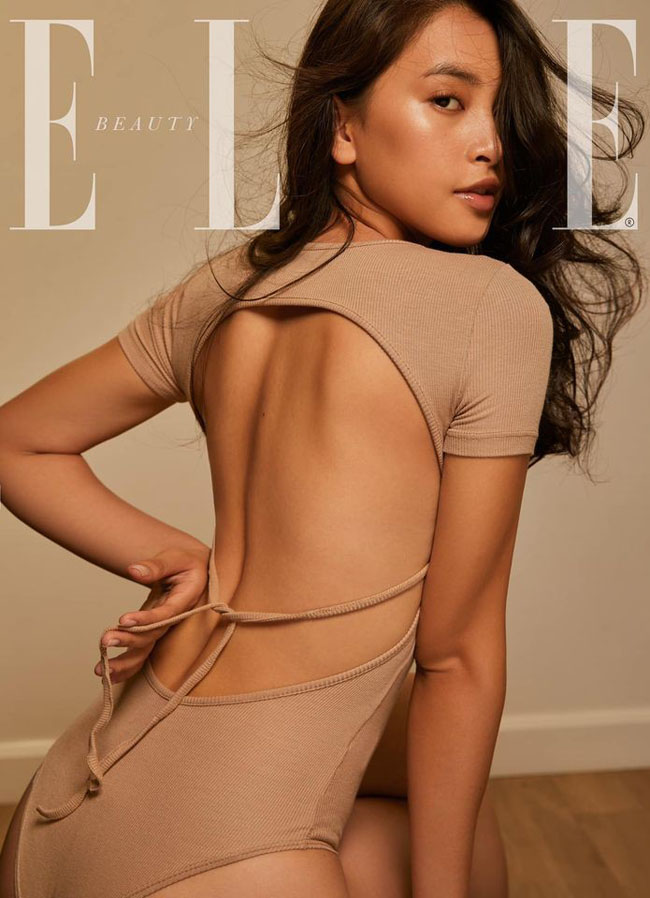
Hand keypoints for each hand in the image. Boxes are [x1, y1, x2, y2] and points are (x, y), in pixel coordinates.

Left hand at [95, 544, 210, 683]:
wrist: (193, 570)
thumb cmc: (186, 561)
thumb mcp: (175, 557)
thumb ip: (156, 565)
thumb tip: (133, 571)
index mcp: (184, 600)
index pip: (166, 614)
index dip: (147, 620)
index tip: (124, 620)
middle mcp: (174, 619)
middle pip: (153, 636)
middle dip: (129, 641)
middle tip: (105, 641)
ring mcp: (162, 627)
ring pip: (146, 650)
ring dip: (124, 663)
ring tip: (99, 669)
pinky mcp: (151, 630)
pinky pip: (141, 651)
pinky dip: (125, 665)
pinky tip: (106, 673)